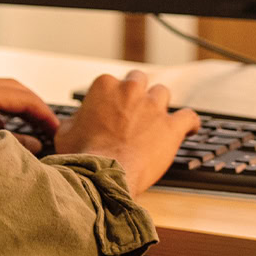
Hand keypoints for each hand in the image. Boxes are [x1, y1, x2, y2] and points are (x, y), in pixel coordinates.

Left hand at [0, 79, 59, 153]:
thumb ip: (11, 145)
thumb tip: (35, 144)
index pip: (19, 96)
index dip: (42, 112)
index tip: (55, 127)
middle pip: (10, 88)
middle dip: (33, 104)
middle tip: (48, 124)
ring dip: (17, 106)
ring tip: (32, 125)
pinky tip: (3, 127)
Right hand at [54, 70, 199, 197]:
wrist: (103, 175)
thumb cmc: (83, 155)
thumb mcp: (65, 132)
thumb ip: (73, 121)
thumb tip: (73, 122)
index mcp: (105, 86)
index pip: (111, 82)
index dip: (112, 97)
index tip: (111, 111)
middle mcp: (131, 90)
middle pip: (139, 80)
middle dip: (137, 93)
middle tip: (134, 110)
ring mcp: (153, 107)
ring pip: (162, 93)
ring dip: (159, 105)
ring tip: (156, 119)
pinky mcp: (171, 127)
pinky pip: (189, 117)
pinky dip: (190, 122)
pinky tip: (190, 128)